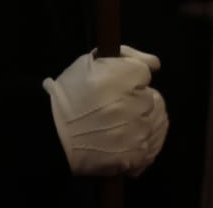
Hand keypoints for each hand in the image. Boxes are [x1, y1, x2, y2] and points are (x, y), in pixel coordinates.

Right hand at [44, 45, 168, 176]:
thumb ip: (123, 57)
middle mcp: (136, 105)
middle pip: (153, 96)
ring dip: (144, 118)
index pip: (144, 70)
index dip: (131, 74)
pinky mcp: (139, 156)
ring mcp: (140, 133)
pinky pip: (154, 143)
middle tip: (114, 103)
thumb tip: (153, 62)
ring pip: (159, 120)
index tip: (119, 81)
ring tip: (120, 122)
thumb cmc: (68, 98)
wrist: (54, 139)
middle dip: (138, 97)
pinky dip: (144, 139)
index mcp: (121, 78)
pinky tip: (125, 137)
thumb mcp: (86, 64)